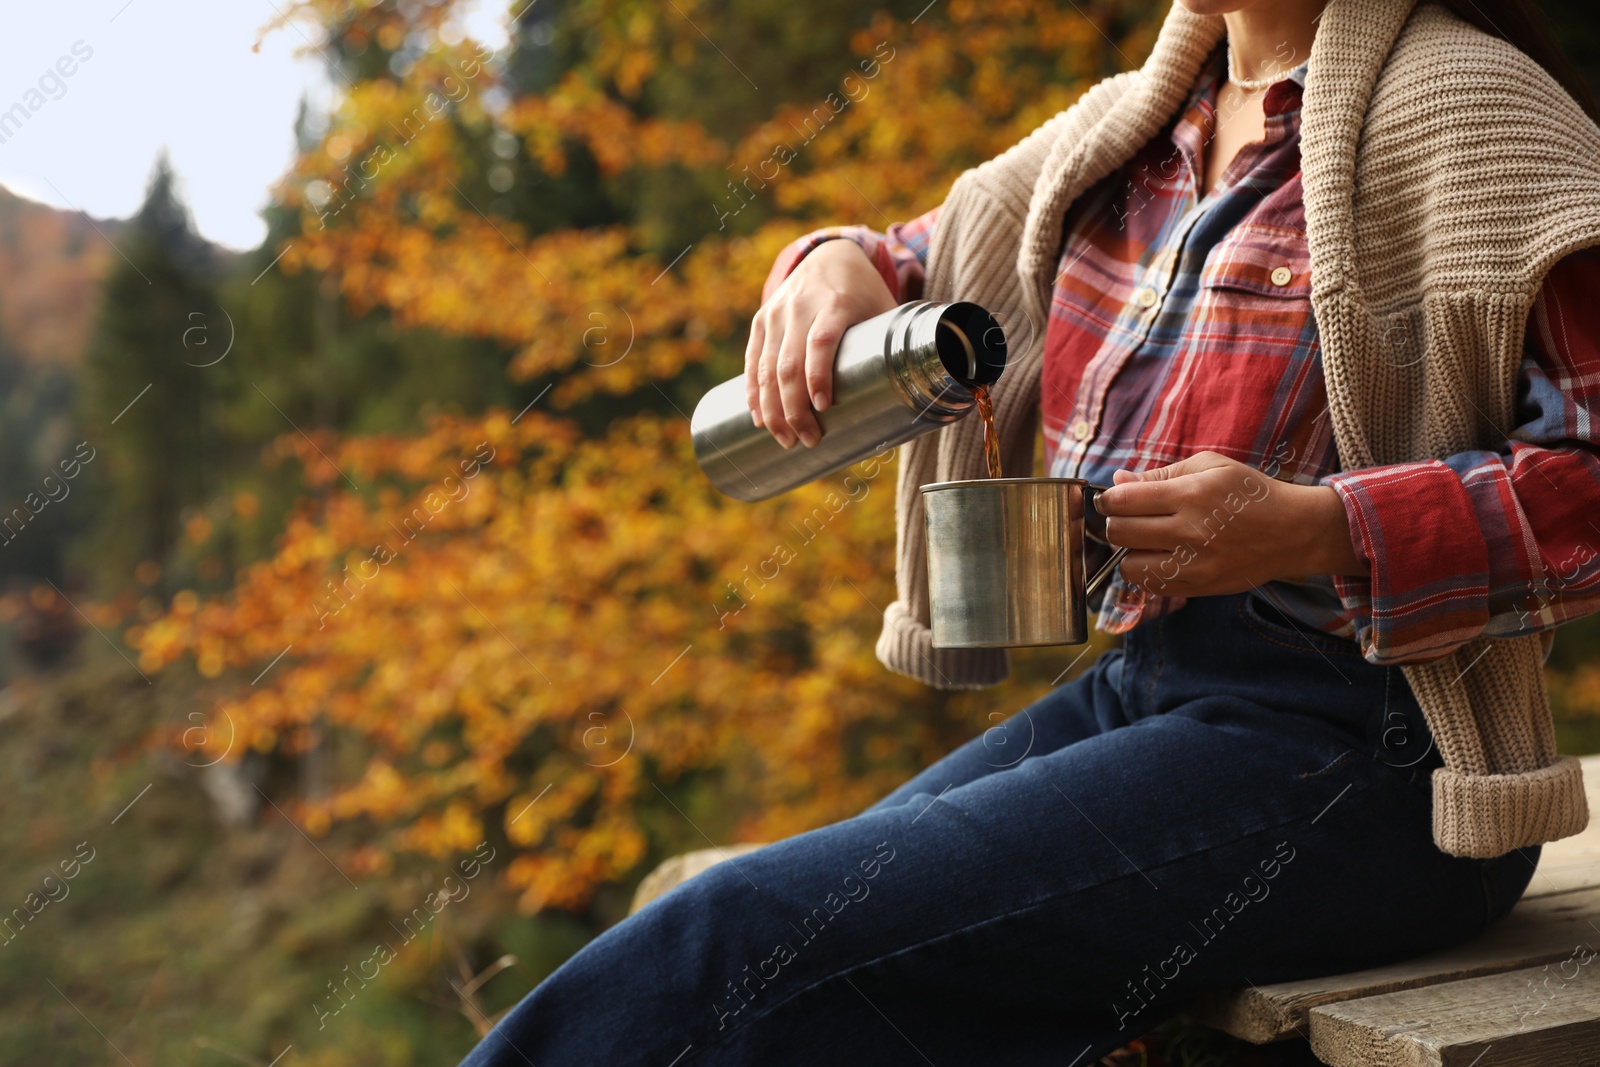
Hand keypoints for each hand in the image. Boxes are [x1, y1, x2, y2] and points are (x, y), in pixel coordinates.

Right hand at [745, 238, 896, 448]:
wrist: (829, 255)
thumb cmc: (863, 293)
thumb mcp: (883, 309)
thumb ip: (895, 347)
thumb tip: (916, 400)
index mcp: (835, 303)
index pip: (821, 341)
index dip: (818, 375)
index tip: (822, 407)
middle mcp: (800, 306)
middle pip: (789, 364)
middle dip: (794, 409)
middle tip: (807, 439)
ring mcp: (776, 313)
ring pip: (765, 368)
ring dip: (772, 409)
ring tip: (785, 439)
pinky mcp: (762, 320)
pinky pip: (752, 361)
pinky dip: (753, 392)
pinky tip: (758, 418)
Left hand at [1092, 451, 1366, 596]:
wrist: (1292, 532)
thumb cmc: (1249, 493)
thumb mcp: (1210, 467)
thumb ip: (1160, 474)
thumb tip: (1118, 480)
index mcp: (1192, 494)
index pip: (1123, 501)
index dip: (1107, 499)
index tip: (1109, 499)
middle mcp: (1191, 531)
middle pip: (1119, 534)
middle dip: (1115, 524)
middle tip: (1127, 519)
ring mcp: (1195, 564)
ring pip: (1129, 567)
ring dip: (1128, 553)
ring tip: (1144, 542)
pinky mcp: (1199, 588)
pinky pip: (1152, 586)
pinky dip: (1147, 572)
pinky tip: (1160, 558)